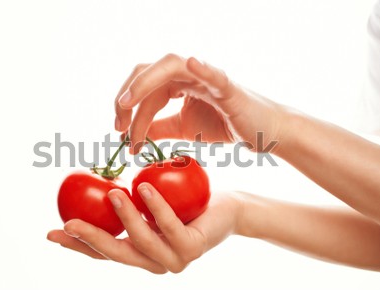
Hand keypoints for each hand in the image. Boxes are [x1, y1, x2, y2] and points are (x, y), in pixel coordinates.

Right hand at [47, 184, 242, 273]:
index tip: (52, 233)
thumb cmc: (186, 203)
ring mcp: (173, 260)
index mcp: (140, 254)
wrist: (227, 209)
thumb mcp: (149, 202)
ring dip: (123, 216)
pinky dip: (154, 206)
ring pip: (141, 241)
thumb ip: (128, 202)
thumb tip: (97, 183)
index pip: (104, 253)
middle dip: (90, 240)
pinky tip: (142, 187)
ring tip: (111, 192)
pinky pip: (169, 226)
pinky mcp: (191, 249)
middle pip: (116, 254)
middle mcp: (154, 263)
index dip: (77, 245)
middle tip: (68, 224)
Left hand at [115, 54, 289, 153]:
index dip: (126, 110)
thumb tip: (132, 134)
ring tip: (126, 104)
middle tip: (118, 126)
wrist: (260, 133)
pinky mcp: (227, 86)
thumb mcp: (183, 128)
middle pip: (148, 72)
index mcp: (177, 83)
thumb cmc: (225, 125)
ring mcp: (206, 76)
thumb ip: (159, 127)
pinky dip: (202, 68)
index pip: (144, 90)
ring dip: (144, 83)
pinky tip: (191, 64)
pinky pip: (213, 74)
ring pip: (170, 66)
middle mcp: (188, 73)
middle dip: (126, 97)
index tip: (120, 134)